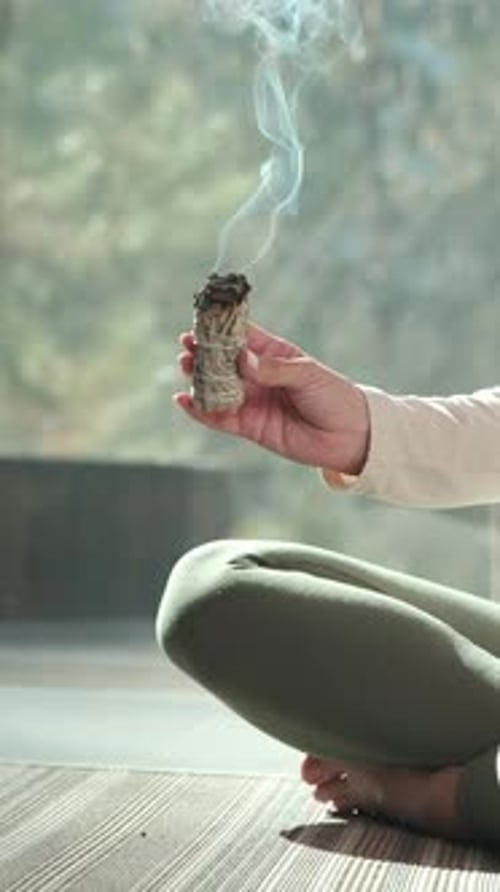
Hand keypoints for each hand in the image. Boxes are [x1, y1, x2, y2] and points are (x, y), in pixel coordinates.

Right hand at [175, 322, 369, 475]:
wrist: (349, 436)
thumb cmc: (333, 396)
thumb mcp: (307, 375)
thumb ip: (273, 369)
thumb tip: (242, 359)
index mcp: (273, 354)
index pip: (242, 336)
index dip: (221, 328)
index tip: (201, 320)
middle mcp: (258, 376)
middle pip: (223, 361)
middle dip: (203, 352)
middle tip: (186, 345)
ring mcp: (252, 400)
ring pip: (217, 388)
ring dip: (198, 378)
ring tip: (184, 366)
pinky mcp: (249, 426)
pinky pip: (219, 417)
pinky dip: (200, 410)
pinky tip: (184, 400)